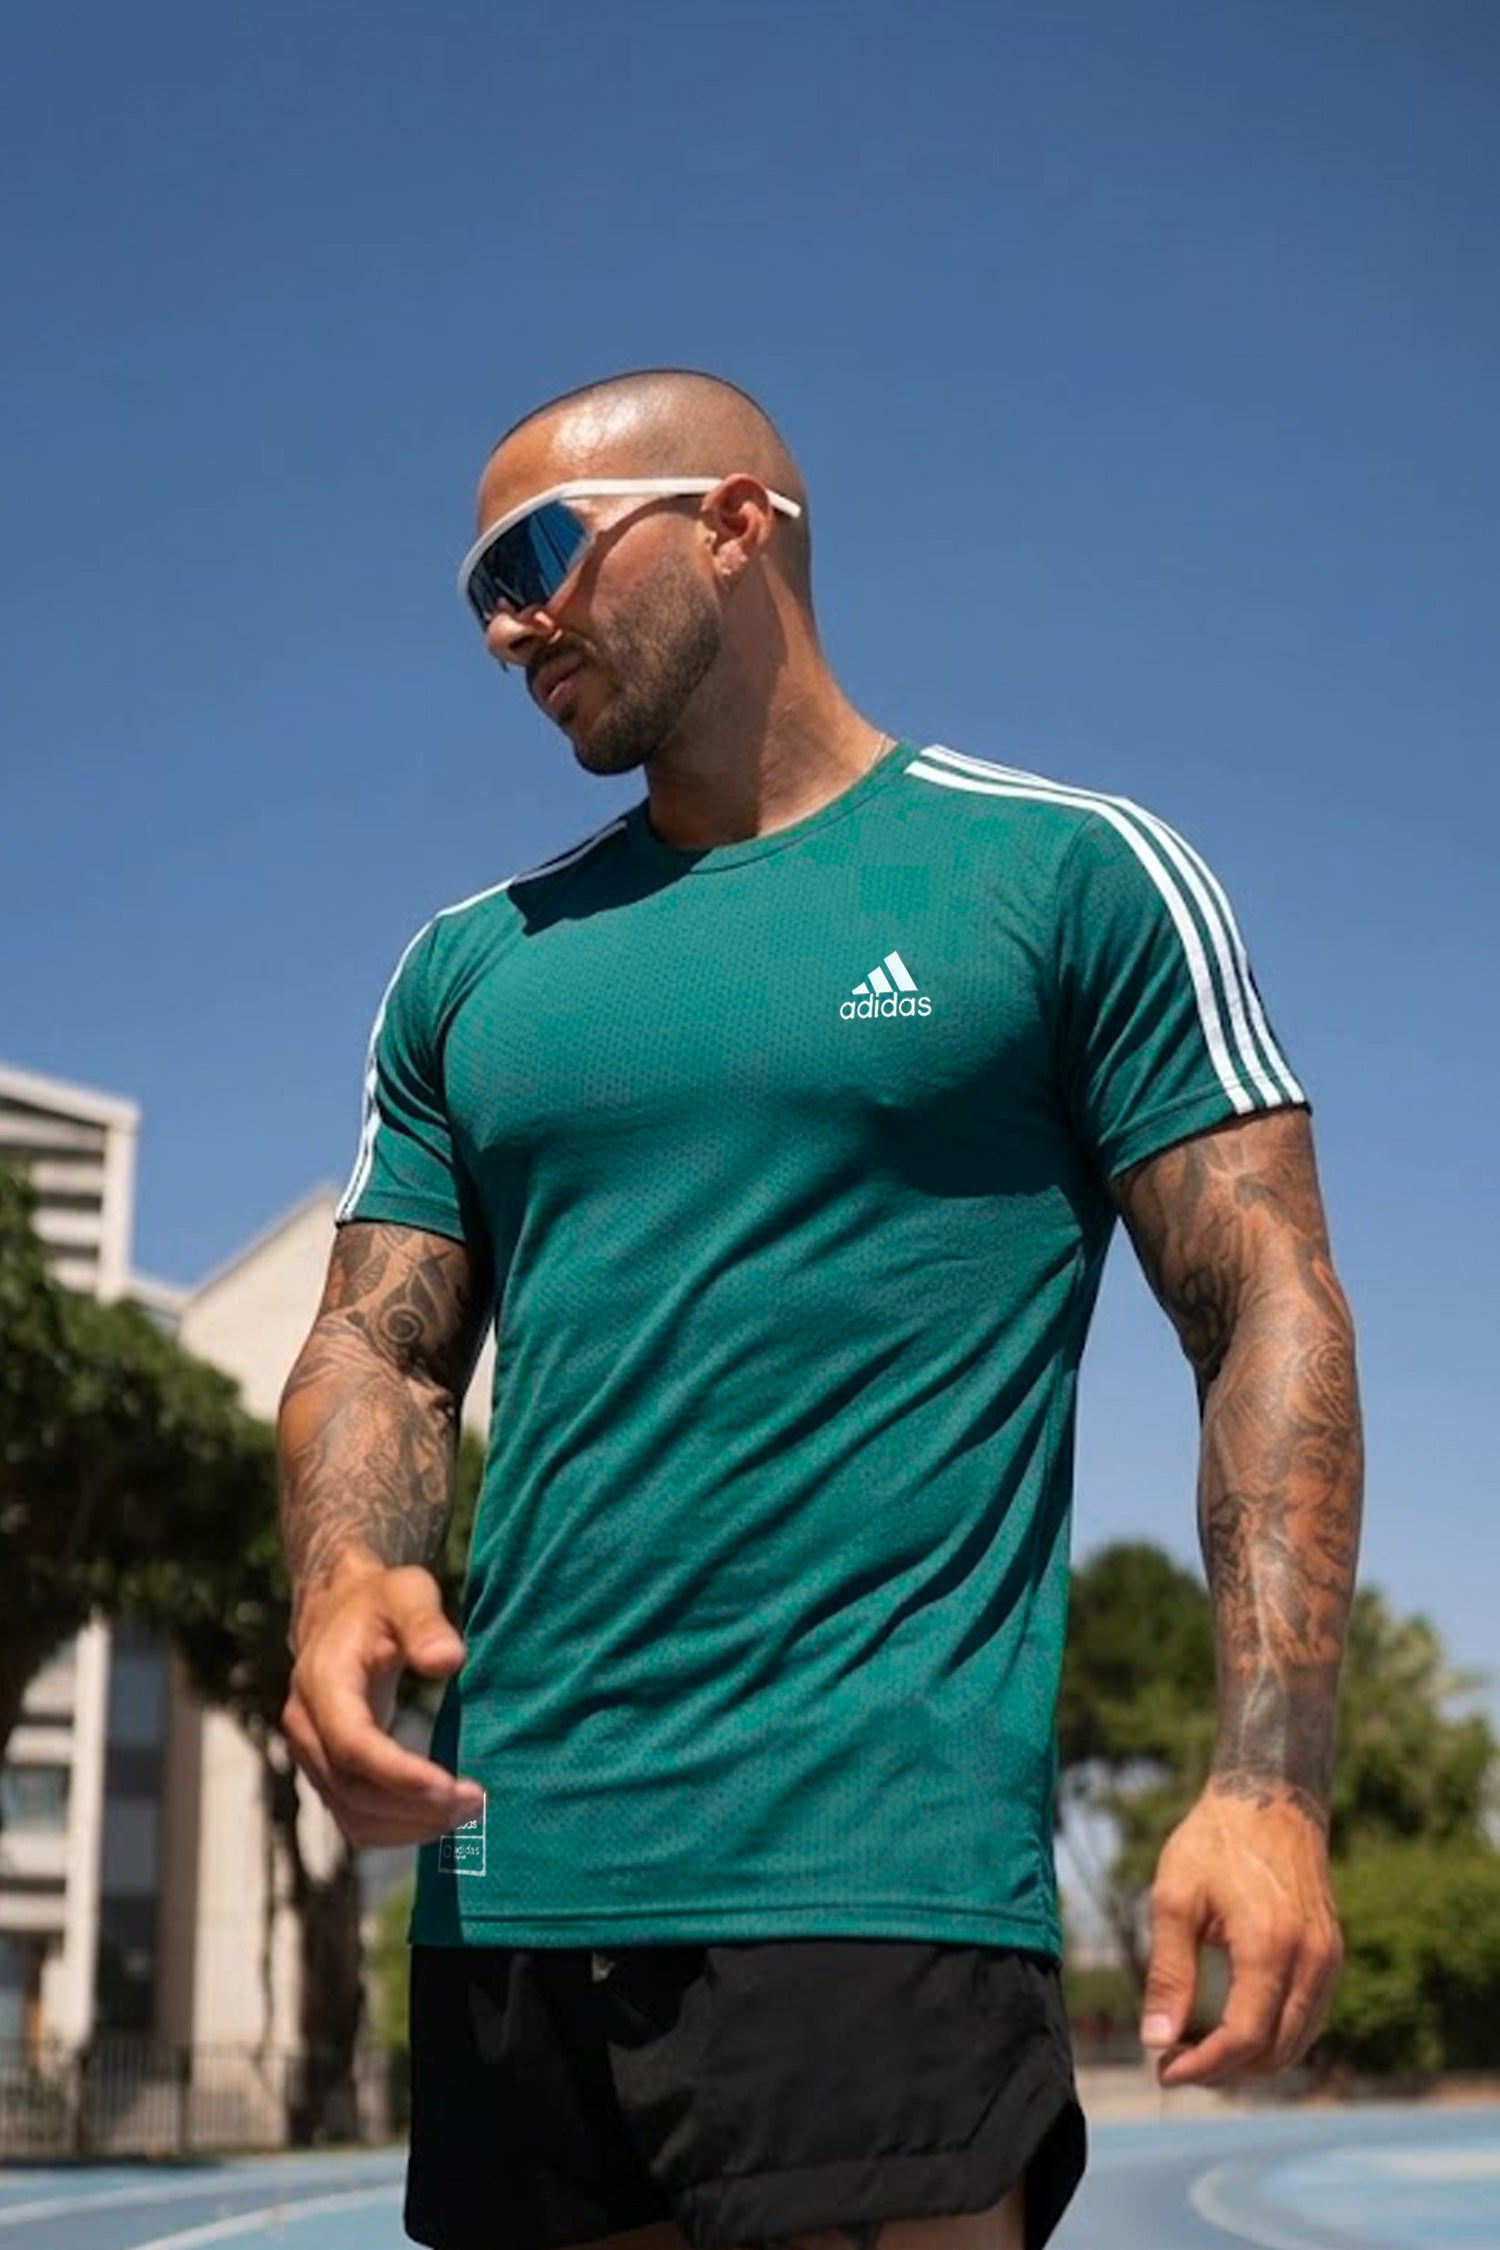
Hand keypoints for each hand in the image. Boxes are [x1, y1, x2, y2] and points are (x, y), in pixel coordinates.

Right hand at [281, 1562, 484, 1847]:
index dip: (398, 1774)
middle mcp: (305, 1726)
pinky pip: (354, 1818)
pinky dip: (397, 1829)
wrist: (339, 1611)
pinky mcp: (326, 1772)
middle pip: (352, 1790)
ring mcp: (310, 1754)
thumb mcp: (407, 1593)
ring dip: (409, 1827)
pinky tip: (441, 1818)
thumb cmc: (381, 1600)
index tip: (450, 1787)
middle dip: (415, 1807)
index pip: (352, 1745)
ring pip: (352, 1816)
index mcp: (323, 1682)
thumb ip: (425, 1623)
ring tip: (468, 1814)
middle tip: (477, 1803)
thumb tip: (449, 1660)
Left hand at [1139, 1784, 1341, 2086]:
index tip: (1163, 2071)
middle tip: (1174, 2063)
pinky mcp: (1331, 1955)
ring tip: (1197, 2050)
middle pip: (1275, 2052)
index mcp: (1271, 1947)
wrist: (1271, 1795)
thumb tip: (1155, 2040)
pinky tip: (1232, 2027)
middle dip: (1223, 2071)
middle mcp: (1312, 1962)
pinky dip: (1273, 2037)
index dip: (1204, 2066)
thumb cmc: (1216, 1841)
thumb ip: (1168, 1973)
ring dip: (1249, 2061)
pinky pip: (1307, 2019)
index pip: (1245, 2038)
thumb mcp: (1175, 1897)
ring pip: (1297, 2043)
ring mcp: (1328, 1960)